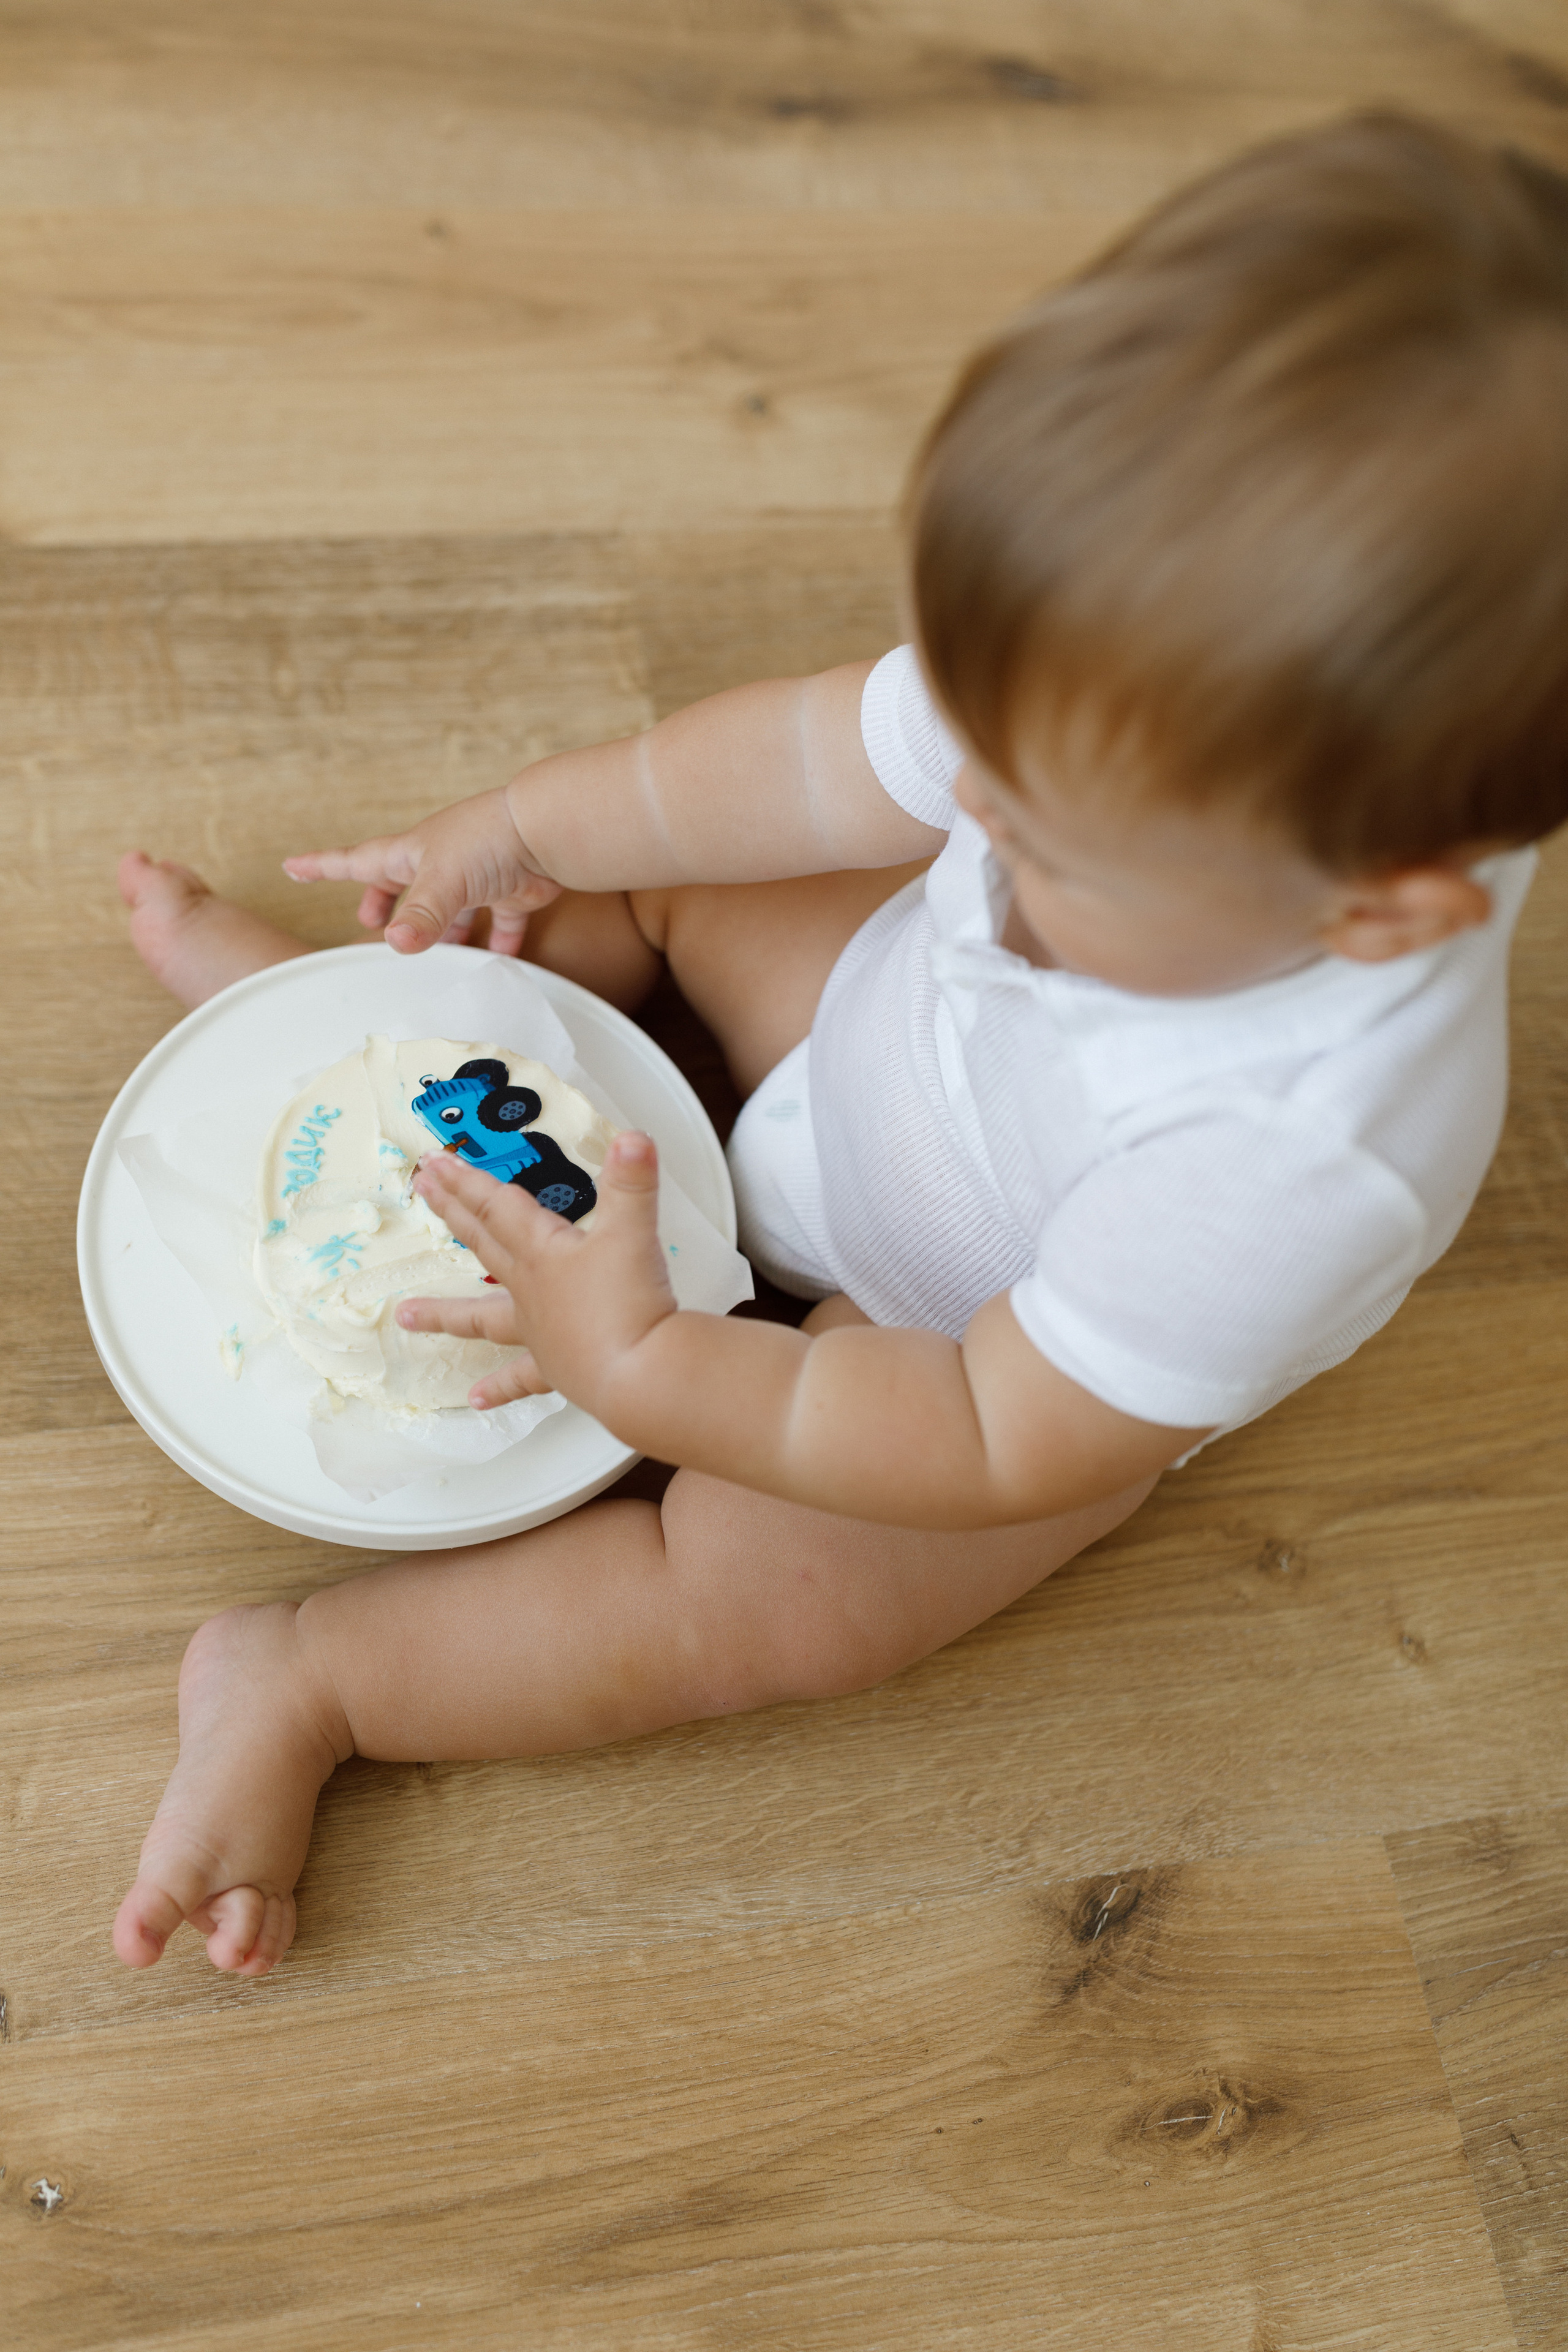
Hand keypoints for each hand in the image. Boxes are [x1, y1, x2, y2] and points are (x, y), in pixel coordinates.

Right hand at [282, 786, 562, 955]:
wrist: (548, 831)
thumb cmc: (489, 840)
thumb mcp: (444, 879)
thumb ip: (420, 915)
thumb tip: (395, 944)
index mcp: (412, 853)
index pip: (356, 861)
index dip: (323, 866)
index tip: (292, 867)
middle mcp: (441, 862)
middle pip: (401, 884)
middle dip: (383, 902)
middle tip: (369, 922)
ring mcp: (476, 877)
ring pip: (450, 909)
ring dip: (440, 932)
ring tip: (432, 955)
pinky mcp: (511, 891)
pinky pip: (499, 923)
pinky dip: (495, 943)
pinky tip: (494, 963)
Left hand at [397, 1130, 676, 1410]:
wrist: (637, 1375)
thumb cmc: (629, 1304)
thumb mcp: (633, 1233)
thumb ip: (632, 1183)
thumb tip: (633, 1139)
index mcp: (544, 1251)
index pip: (498, 1204)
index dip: (468, 1179)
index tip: (435, 1162)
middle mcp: (530, 1289)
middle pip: (482, 1241)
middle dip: (452, 1210)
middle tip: (419, 1189)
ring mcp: (537, 1332)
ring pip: (481, 1317)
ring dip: (443, 1314)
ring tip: (405, 1316)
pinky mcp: (555, 1368)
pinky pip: (519, 1379)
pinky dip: (498, 1388)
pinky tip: (477, 1399)